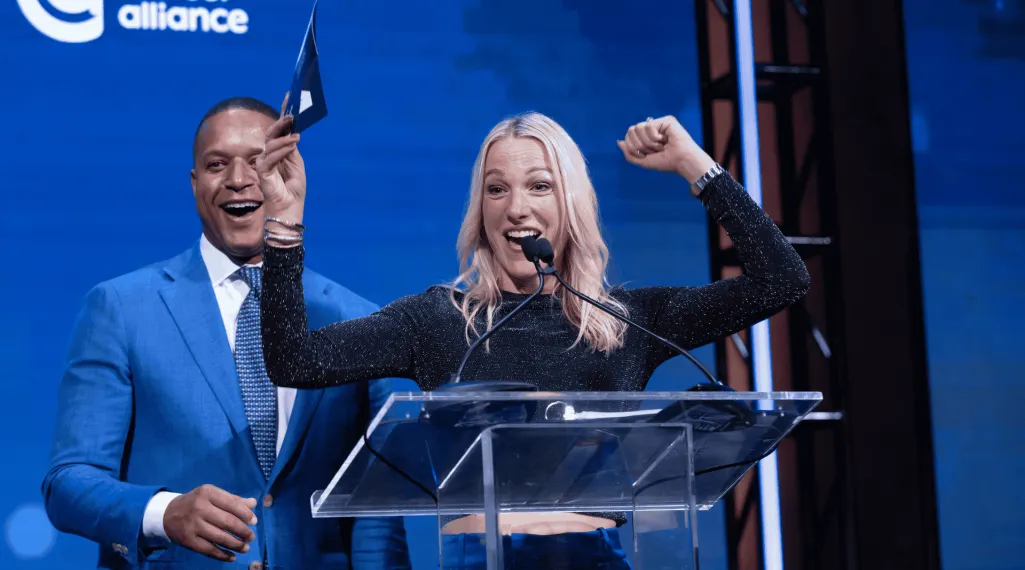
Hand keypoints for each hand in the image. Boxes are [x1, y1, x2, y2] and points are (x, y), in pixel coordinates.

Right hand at [163, 484, 257, 562]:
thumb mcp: (212, 495)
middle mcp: (200, 507)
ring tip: (245, 548)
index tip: (254, 522)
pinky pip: (209, 550)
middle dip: (243, 531)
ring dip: (236, 545)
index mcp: (208, 493)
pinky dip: (222, 555)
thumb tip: (254, 503)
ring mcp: (193, 525)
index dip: (245, 514)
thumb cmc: (196, 502)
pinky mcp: (188, 540)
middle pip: (227, 522)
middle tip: (251, 537)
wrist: (167, 514)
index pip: (232, 503)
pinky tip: (232, 557)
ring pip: (220, 537)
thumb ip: (233, 499)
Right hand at [256, 93, 305, 222]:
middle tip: (291, 115)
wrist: (290, 212)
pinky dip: (281, 150)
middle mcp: (270, 155)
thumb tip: (292, 134)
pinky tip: (291, 146)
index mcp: (279, 152)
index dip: (283, 113)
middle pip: (272, 133)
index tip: (289, 96)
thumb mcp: (297, 166)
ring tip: (296, 135)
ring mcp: (264, 163)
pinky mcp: (262, 173)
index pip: (279, 130)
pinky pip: (270, 158)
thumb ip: (292, 150)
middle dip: (281, 122)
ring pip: (271, 144)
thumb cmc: (293, 192)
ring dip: (284, 137)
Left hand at [617, 115, 714, 183]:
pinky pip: (649, 126)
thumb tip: (619, 142)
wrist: (681, 161)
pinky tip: (665, 140)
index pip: (628, 136)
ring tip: (660, 146)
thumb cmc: (666, 162)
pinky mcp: (666, 120)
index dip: (632, 147)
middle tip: (653, 151)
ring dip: (648, 142)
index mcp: (646, 136)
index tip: (645, 155)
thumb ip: (629, 153)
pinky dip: (655, 138)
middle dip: (640, 145)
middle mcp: (651, 128)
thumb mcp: (643, 161)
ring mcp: (658, 123)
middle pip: (631, 130)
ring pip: (638, 128)